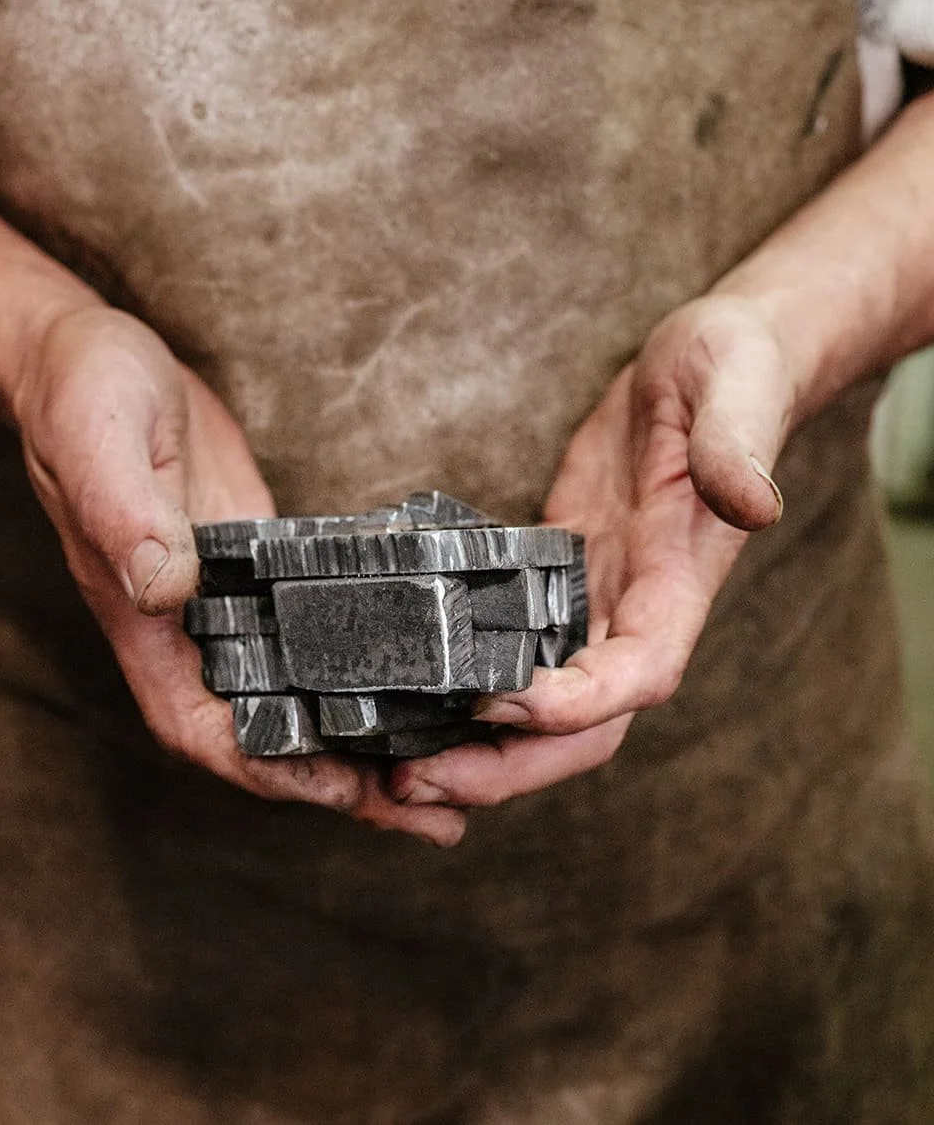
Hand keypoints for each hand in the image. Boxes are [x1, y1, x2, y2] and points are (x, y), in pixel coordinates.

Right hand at [13, 305, 465, 844]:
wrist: (90, 354)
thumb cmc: (81, 395)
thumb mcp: (99, 443)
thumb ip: (126, 515)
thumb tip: (166, 588)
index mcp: (144, 622)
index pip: (203, 729)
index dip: (272, 771)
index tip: (343, 793)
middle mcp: (190, 628)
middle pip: (266, 732)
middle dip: (343, 780)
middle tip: (437, 813)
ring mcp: (230, 600)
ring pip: (301, 689)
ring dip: (367, 733)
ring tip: (452, 761)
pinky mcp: (262, 564)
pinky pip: (317, 629)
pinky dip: (364, 659)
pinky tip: (424, 670)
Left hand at [390, 295, 793, 808]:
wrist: (710, 363)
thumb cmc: (734, 369)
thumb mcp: (735, 389)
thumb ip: (737, 445)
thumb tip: (754, 504)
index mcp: (681, 581)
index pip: (639, 674)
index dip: (575, 705)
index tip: (501, 703)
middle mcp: (638, 610)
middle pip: (580, 728)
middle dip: (503, 765)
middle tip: (413, 784)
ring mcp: (595, 601)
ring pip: (540, 708)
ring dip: (474, 748)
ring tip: (393, 768)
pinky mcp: (556, 578)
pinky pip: (513, 653)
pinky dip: (464, 686)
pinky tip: (404, 693)